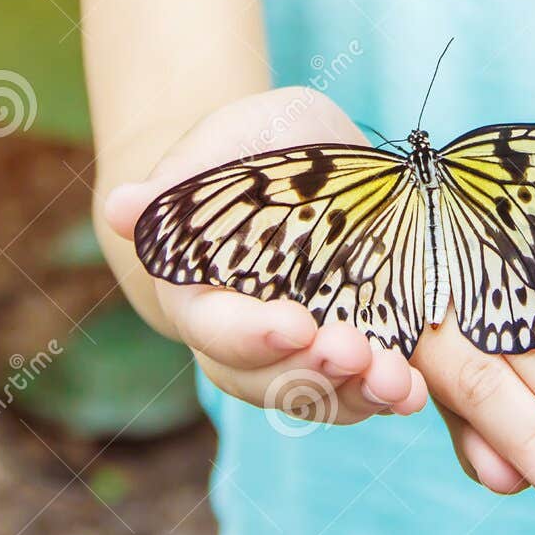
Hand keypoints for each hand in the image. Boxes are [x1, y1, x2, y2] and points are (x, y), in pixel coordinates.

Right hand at [103, 87, 428, 424]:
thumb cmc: (258, 144)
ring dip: (354, 395)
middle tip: (354, 352)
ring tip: (395, 382)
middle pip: (262, 380)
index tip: (295, 325)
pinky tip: (412, 390)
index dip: (249, 334)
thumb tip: (122, 209)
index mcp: (198, 286)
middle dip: (309, 373)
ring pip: (313, 396)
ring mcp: (295, 353)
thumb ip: (186, 178)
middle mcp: (242, 335)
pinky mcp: (348, 356)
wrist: (309, 161)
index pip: (212, 326)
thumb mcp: (233, 137)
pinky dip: (386, 396)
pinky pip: (358, 393)